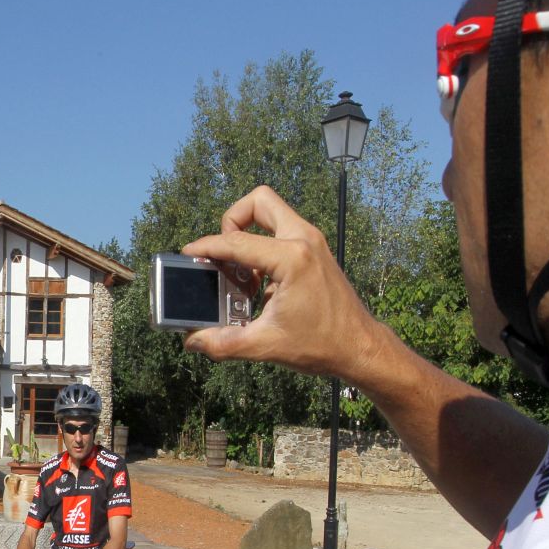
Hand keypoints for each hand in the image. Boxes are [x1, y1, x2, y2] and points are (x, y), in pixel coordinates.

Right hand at [180, 186, 385, 379]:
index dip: (207, 246)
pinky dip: (262, 245)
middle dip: (233, 218)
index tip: (189, 253)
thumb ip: (223, 342)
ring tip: (238, 268)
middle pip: (260, 201)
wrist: (359, 347)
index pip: (237, 241)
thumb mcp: (266, 345)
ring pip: (272, 212)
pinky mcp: (315, 251)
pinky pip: (281, 231)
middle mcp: (304, 241)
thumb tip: (193, 340)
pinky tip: (256, 281)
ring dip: (249, 231)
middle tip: (224, 250)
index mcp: (292, 259)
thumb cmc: (322, 344)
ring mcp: (312, 243)